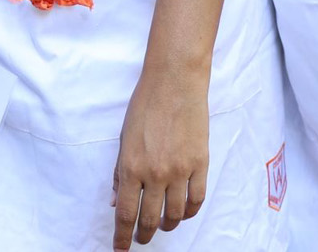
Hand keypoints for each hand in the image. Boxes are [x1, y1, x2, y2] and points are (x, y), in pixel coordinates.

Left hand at [111, 69, 209, 248]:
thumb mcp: (124, 139)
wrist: (174, 83)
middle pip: (150, 219)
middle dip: (144, 235)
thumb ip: (121, 173)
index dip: (122, 236)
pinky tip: (184, 212)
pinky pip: (197, 199)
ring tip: (163, 224)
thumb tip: (117, 201)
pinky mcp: (200, 164)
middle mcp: (155, 173)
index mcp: (132, 166)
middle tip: (141, 240)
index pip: (126, 213)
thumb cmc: (145, 106)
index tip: (120, 248)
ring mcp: (180, 171)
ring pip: (176, 214)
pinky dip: (190, 212)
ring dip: (167, 224)